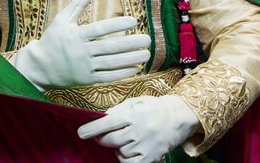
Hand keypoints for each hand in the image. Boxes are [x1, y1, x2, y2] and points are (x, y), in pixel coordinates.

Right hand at [10, 0, 150, 89]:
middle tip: (148, 39)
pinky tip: (135, 68)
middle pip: (110, 47)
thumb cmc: (51, 39)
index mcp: (76, 35)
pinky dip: (121, 73)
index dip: (117, 25)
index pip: (100, 29)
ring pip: (111, 63)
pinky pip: (106, 77)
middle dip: (131, 44)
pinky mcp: (86, 80)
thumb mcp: (62, 19)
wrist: (38, 67)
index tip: (134, 20)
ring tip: (147, 54)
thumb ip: (78, 3)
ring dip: (131, 59)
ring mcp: (84, 67)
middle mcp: (81, 51)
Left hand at [77, 95, 200, 162]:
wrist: (179, 117)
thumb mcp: (135, 101)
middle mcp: (140, 130)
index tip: (81, 133)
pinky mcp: (150, 158)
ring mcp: (145, 145)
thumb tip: (99, 119)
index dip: (92, 129)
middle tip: (103, 136)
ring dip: (117, 148)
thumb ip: (117, 110)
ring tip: (126, 139)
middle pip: (111, 140)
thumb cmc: (154, 107)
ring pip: (119, 152)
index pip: (108, 122)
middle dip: (103, 139)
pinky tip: (127, 151)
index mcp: (134, 113)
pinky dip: (124, 158)